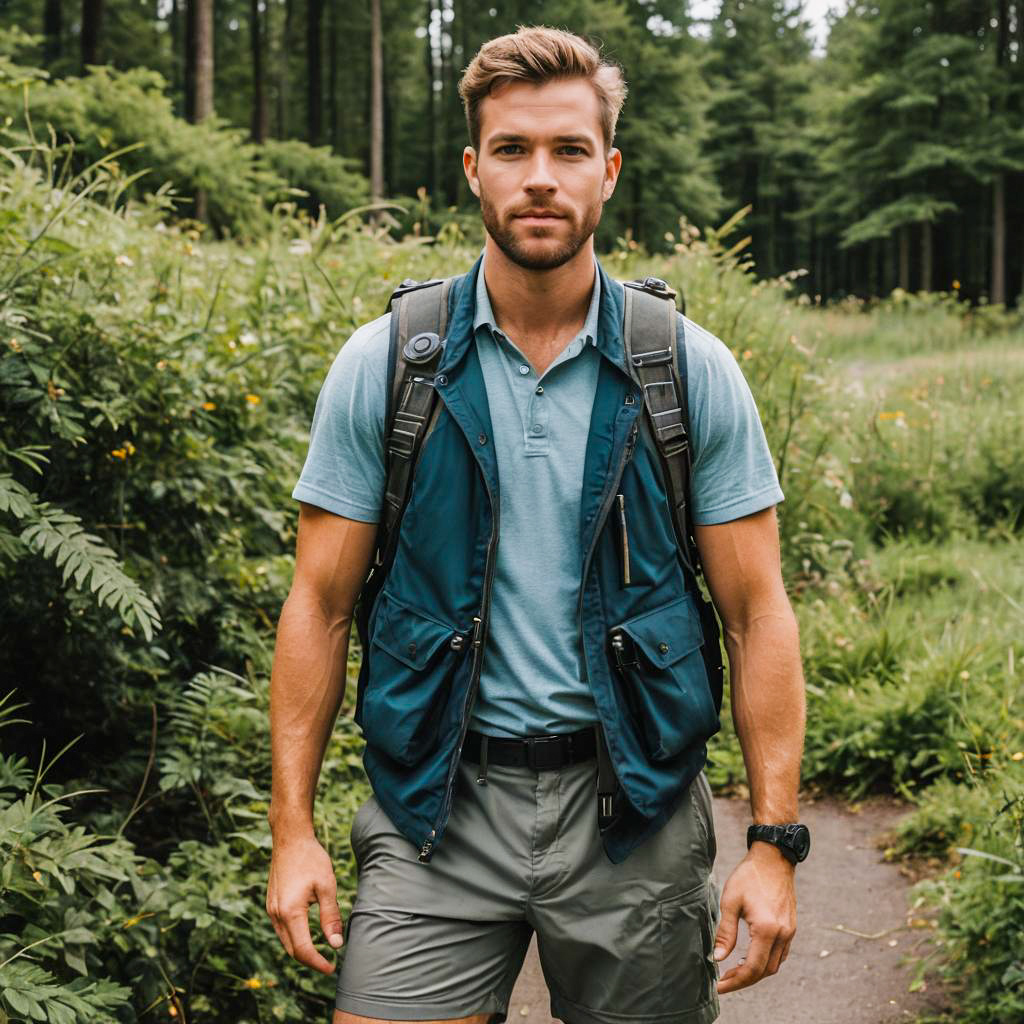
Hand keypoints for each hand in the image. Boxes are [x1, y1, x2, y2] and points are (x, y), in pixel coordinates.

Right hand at [266, 833, 344, 974]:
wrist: (290, 838)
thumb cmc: (311, 859)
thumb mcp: (327, 886)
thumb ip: (330, 916)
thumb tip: (336, 944)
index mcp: (290, 912)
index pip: (302, 950)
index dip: (317, 963)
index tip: (331, 968)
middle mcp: (276, 914)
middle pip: (292, 949)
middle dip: (309, 960)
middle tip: (328, 962)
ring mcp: (271, 909)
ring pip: (285, 940)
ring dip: (301, 949)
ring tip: (320, 951)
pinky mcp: (271, 903)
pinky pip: (281, 929)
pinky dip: (294, 936)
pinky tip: (307, 933)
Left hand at [712, 842, 796, 992]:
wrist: (773, 857)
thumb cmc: (749, 876)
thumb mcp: (730, 901)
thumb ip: (725, 932)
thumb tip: (718, 958)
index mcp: (767, 930)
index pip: (752, 968)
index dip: (735, 981)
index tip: (719, 986)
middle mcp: (783, 934)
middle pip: (765, 971)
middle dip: (744, 980)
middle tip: (724, 981)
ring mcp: (790, 931)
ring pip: (775, 965)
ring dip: (756, 972)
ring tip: (733, 972)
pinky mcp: (791, 927)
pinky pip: (781, 954)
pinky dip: (766, 961)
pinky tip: (750, 957)